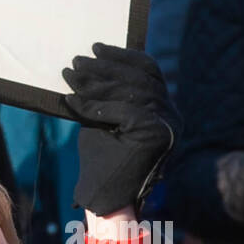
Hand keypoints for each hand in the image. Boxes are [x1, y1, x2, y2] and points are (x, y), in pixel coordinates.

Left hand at [63, 42, 179, 214]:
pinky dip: (96, 105)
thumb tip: (93, 62)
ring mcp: (169, 125)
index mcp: (165, 109)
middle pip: (139, 77)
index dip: (122, 56)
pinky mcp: (157, 135)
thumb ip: (109, 93)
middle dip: (104, 67)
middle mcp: (172, 115)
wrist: (105, 196)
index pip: (148, 70)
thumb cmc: (102, 157)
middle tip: (76, 61)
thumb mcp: (105, 115)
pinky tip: (74, 102)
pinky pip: (124, 111)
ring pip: (131, 91)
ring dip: (96, 82)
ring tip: (71, 76)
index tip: (96, 47)